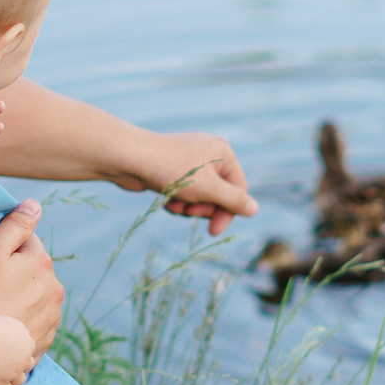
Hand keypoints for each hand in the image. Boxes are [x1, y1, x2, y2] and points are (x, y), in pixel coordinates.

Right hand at [0, 200, 62, 359]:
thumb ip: (15, 225)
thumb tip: (35, 205)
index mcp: (43, 263)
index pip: (28, 243)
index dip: (6, 249)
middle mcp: (55, 289)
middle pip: (34, 271)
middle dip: (17, 273)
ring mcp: (52, 317)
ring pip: (36, 296)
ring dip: (22, 297)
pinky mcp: (46, 339)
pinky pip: (35, 321)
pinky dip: (24, 320)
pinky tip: (4, 323)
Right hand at [0, 314, 37, 384]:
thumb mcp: (8, 321)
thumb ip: (20, 328)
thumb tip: (25, 334)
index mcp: (27, 343)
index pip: (29, 349)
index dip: (21, 351)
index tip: (11, 351)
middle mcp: (24, 359)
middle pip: (28, 365)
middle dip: (20, 365)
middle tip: (9, 364)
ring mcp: (13, 373)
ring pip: (20, 381)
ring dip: (15, 380)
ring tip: (7, 379)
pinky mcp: (0, 382)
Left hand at [108, 130, 257, 235]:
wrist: (130, 158)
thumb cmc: (172, 171)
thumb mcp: (208, 189)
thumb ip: (233, 201)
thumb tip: (254, 209)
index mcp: (223, 153)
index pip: (238, 190)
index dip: (227, 213)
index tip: (212, 231)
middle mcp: (209, 153)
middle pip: (219, 193)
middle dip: (204, 208)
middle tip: (188, 210)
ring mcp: (190, 160)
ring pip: (200, 195)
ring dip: (189, 206)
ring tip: (175, 204)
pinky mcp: (173, 168)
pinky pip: (185, 191)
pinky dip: (178, 199)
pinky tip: (166, 201)